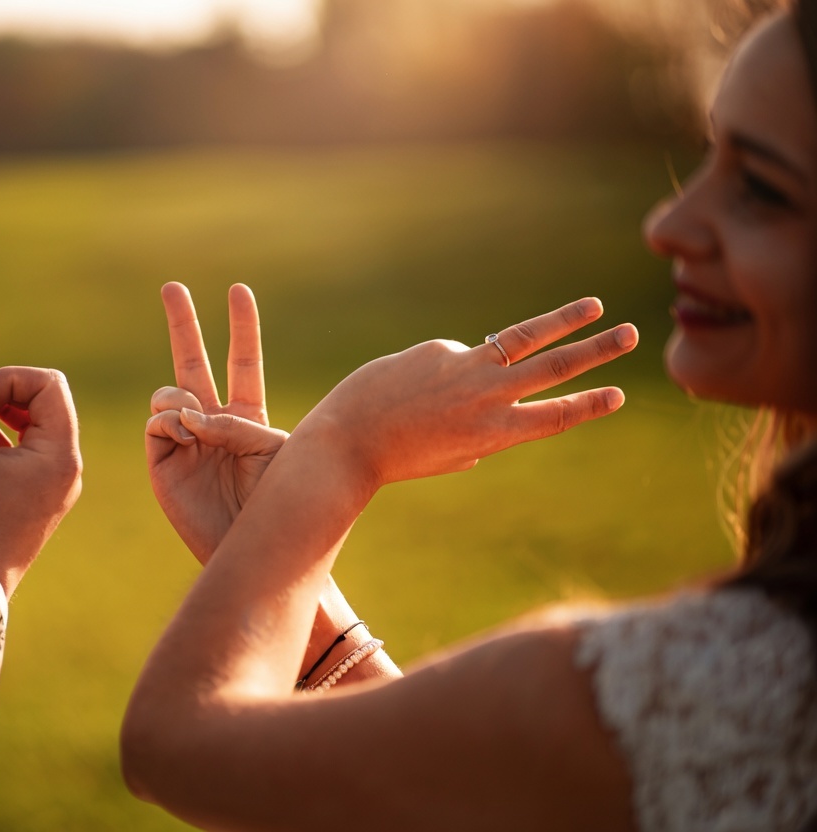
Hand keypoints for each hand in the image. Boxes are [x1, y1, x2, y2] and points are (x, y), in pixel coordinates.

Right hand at [145, 283, 287, 562]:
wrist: (254, 548)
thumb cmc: (277, 503)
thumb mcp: (273, 451)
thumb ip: (237, 423)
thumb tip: (188, 415)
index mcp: (246, 417)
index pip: (242, 362)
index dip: (241, 327)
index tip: (238, 290)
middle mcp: (211, 423)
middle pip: (194, 362)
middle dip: (183, 323)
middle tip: (171, 286)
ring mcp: (183, 441)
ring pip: (168, 392)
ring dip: (181, 397)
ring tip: (194, 422)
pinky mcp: (162, 462)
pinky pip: (156, 422)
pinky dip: (170, 421)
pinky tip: (185, 436)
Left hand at [298, 298, 638, 491]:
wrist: (346, 442)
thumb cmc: (397, 456)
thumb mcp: (450, 452)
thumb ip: (480, 429)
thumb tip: (496, 394)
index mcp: (494, 436)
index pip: (554, 416)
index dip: (588, 404)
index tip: (620, 394)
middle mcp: (487, 401)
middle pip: (555, 368)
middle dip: (597, 351)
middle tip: (633, 334)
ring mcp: (465, 371)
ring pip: (526, 340)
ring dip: (566, 321)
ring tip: (596, 307)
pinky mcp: (438, 351)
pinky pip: (449, 359)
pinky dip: (436, 373)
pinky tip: (404, 391)